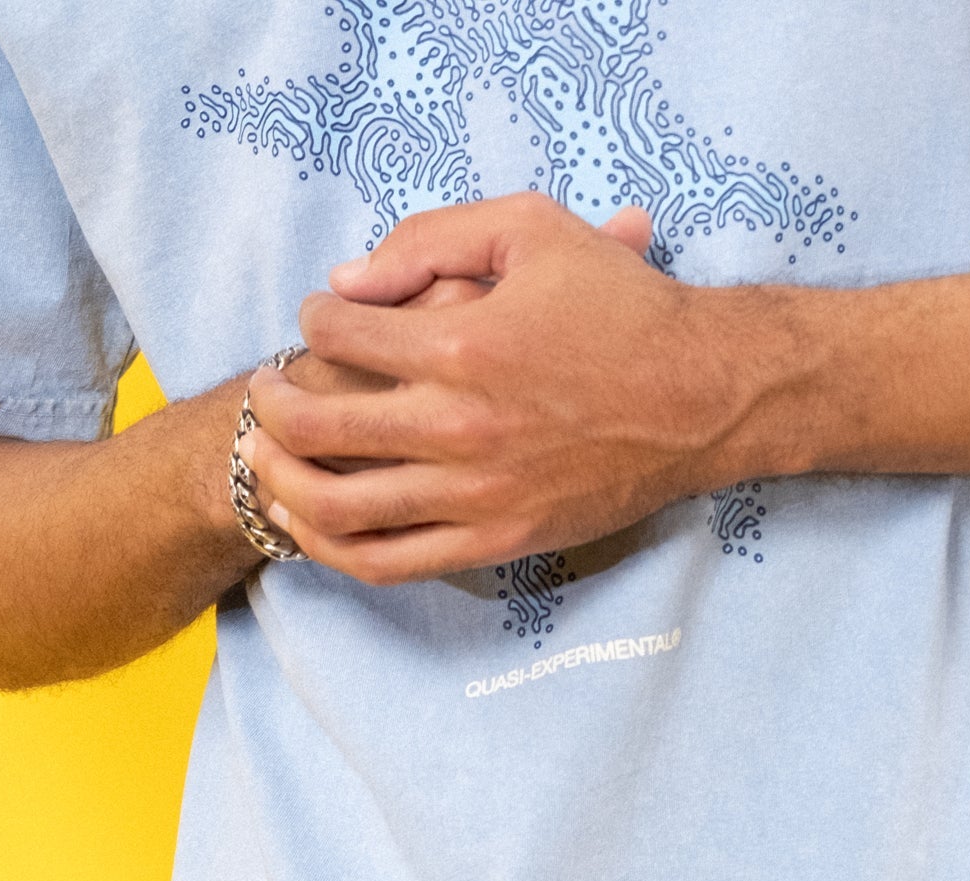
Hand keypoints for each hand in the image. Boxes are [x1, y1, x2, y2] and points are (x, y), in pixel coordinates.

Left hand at [242, 195, 773, 581]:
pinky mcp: (496, 541)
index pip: (338, 332)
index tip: (321, 318)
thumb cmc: (620, 306)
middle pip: (316, 426)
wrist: (700, 398)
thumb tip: (347, 285)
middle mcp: (459, 428)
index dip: (314, 319)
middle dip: (274, 402)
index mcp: (462, 344)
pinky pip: (389, 562)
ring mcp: (475, 496)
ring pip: (339, 508)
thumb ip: (431, 241)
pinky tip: (312, 521)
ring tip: (269, 458)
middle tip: (269, 387)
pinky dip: (334, 547)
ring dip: (284, 481)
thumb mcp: (531, 229)